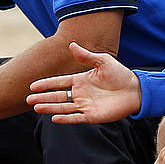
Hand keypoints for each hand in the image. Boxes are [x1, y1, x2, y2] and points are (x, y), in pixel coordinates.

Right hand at [27, 41, 141, 122]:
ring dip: (50, 108)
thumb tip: (71, 44)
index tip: (33, 86)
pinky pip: (75, 118)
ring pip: (63, 107)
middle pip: (58, 96)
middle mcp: (80, 93)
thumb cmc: (120, 74)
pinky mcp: (92, 116)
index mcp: (80, 80)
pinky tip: (54, 118)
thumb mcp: (103, 61)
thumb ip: (86, 56)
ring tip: (36, 107)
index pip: (59, 82)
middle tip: (29, 99)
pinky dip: (65, 118)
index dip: (46, 84)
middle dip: (43, 98)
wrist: (135, 90)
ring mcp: (85, 105)